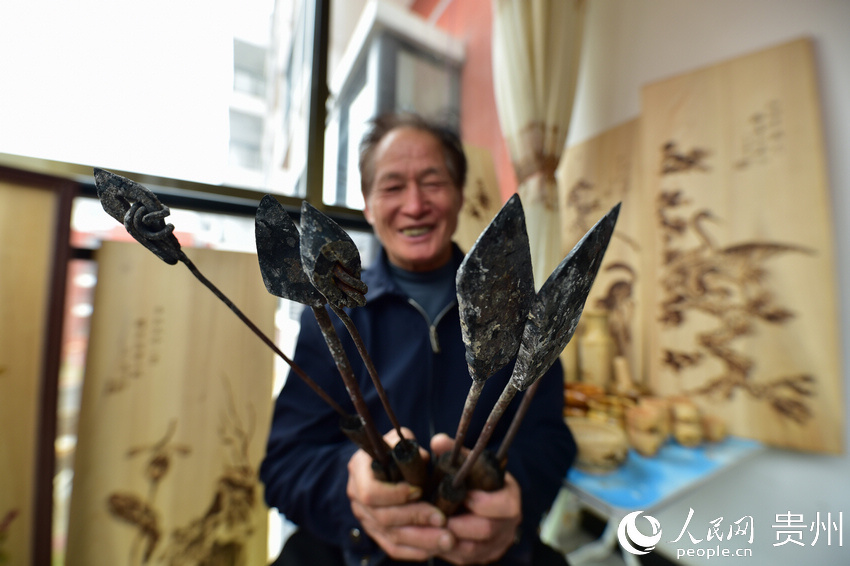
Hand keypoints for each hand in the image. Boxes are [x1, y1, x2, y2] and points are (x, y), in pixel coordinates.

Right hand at [347, 429, 454, 560]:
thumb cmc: (393, 449)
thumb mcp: (398, 439)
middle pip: (384, 518)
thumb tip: (424, 458)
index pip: (371, 492)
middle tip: (444, 521)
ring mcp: (365, 518)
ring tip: (448, 540)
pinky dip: (415, 550)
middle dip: (416, 519)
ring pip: (391, 537)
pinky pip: (394, 548)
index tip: (420, 491)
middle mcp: (357, 497)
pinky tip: (435, 549)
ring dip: (422, 540)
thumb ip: (408, 446)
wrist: (379, 465)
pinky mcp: (376, 533)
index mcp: (360, 471)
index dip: (395, 495)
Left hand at [431, 433, 522, 564]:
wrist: (485, 503)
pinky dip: (445, 550)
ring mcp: (495, 544)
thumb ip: (457, 453)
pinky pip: (463, 559)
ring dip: (448, 539)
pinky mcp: (481, 557)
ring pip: (473, 550)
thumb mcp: (472, 464)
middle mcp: (507, 524)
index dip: (484, 503)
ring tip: (428, 527)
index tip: (464, 495)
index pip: (505, 505)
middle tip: (437, 516)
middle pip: (487, 530)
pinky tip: (428, 539)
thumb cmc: (477, 480)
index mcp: (510, 498)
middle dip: (460, 524)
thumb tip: (438, 441)